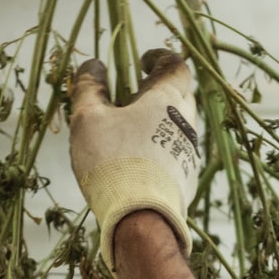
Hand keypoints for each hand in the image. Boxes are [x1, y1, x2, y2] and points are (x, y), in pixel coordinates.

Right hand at [69, 49, 202, 258]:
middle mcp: (187, 123)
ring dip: (159, 122)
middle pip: (181, 95)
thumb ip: (89, 88)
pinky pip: (175, 154)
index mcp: (168, 100)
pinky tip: (137, 163)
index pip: (175, 65)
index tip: (142, 61)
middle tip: (133, 95)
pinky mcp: (186, 180)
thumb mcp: (89, 119)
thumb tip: (93, 66)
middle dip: (159, 90)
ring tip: (130, 132)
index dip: (159, 58)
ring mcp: (189, 153)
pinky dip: (159, 149)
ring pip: (178, 127)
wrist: (141, 220)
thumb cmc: (113, 160)